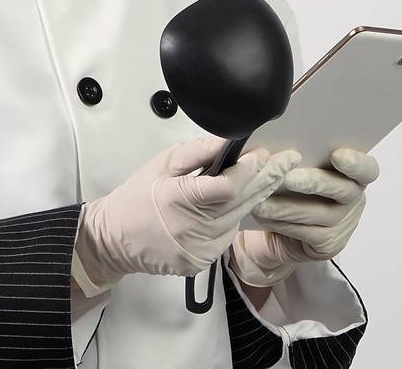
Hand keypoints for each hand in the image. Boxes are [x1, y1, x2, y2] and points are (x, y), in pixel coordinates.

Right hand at [73, 135, 289, 293]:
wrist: (113, 240)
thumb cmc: (134, 198)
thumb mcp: (161, 164)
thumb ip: (196, 152)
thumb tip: (227, 140)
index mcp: (180, 200)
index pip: (227, 186)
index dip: (250, 169)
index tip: (263, 154)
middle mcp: (193, 229)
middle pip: (242, 202)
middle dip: (267, 178)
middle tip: (288, 161)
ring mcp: (199, 249)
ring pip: (237, 219)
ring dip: (252, 198)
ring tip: (266, 177)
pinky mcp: (201, 262)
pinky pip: (226, 236)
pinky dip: (232, 218)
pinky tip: (232, 205)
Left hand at [230, 148, 378, 286]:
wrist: (278, 227)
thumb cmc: (289, 188)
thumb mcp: (297, 168)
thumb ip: (299, 157)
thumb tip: (278, 144)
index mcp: (353, 174)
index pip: (367, 168)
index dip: (356, 163)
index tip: (337, 155)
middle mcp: (354, 199)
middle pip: (343, 190)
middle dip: (313, 182)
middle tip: (287, 178)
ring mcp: (343, 224)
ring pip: (318, 214)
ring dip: (287, 206)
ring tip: (261, 199)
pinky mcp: (328, 244)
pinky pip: (304, 232)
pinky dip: (280, 222)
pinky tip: (262, 214)